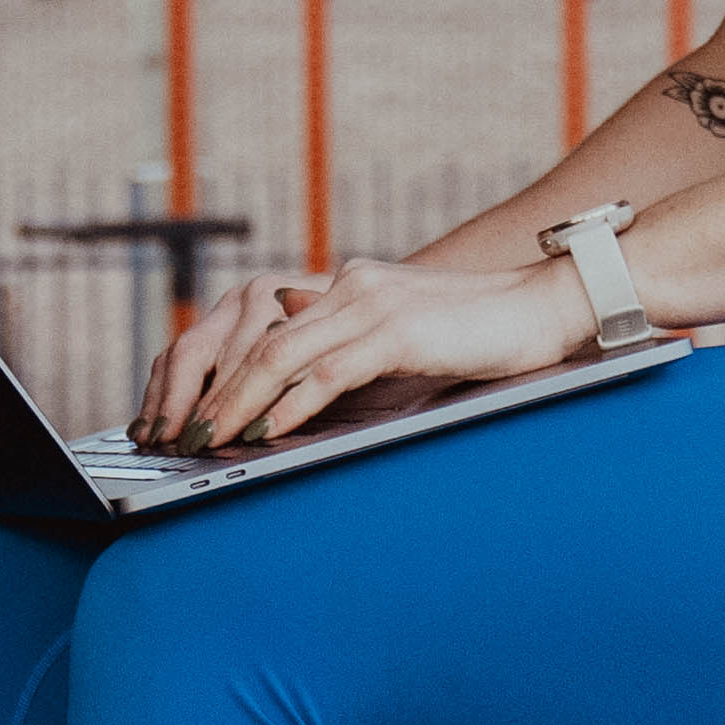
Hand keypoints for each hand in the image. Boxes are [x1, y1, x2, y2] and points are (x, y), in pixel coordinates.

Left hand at [139, 243, 598, 448]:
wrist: (547, 309)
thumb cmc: (481, 335)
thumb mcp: (402, 344)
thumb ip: (350, 356)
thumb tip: (294, 392)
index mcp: (346, 285)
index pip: (261, 327)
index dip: (219, 371)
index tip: (189, 412)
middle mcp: (349, 285)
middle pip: (256, 341)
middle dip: (211, 392)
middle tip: (177, 434)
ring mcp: (372, 305)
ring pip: (280, 356)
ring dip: (237, 403)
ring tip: (207, 439)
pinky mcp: (398, 332)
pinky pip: (329, 372)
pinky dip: (290, 405)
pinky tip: (266, 431)